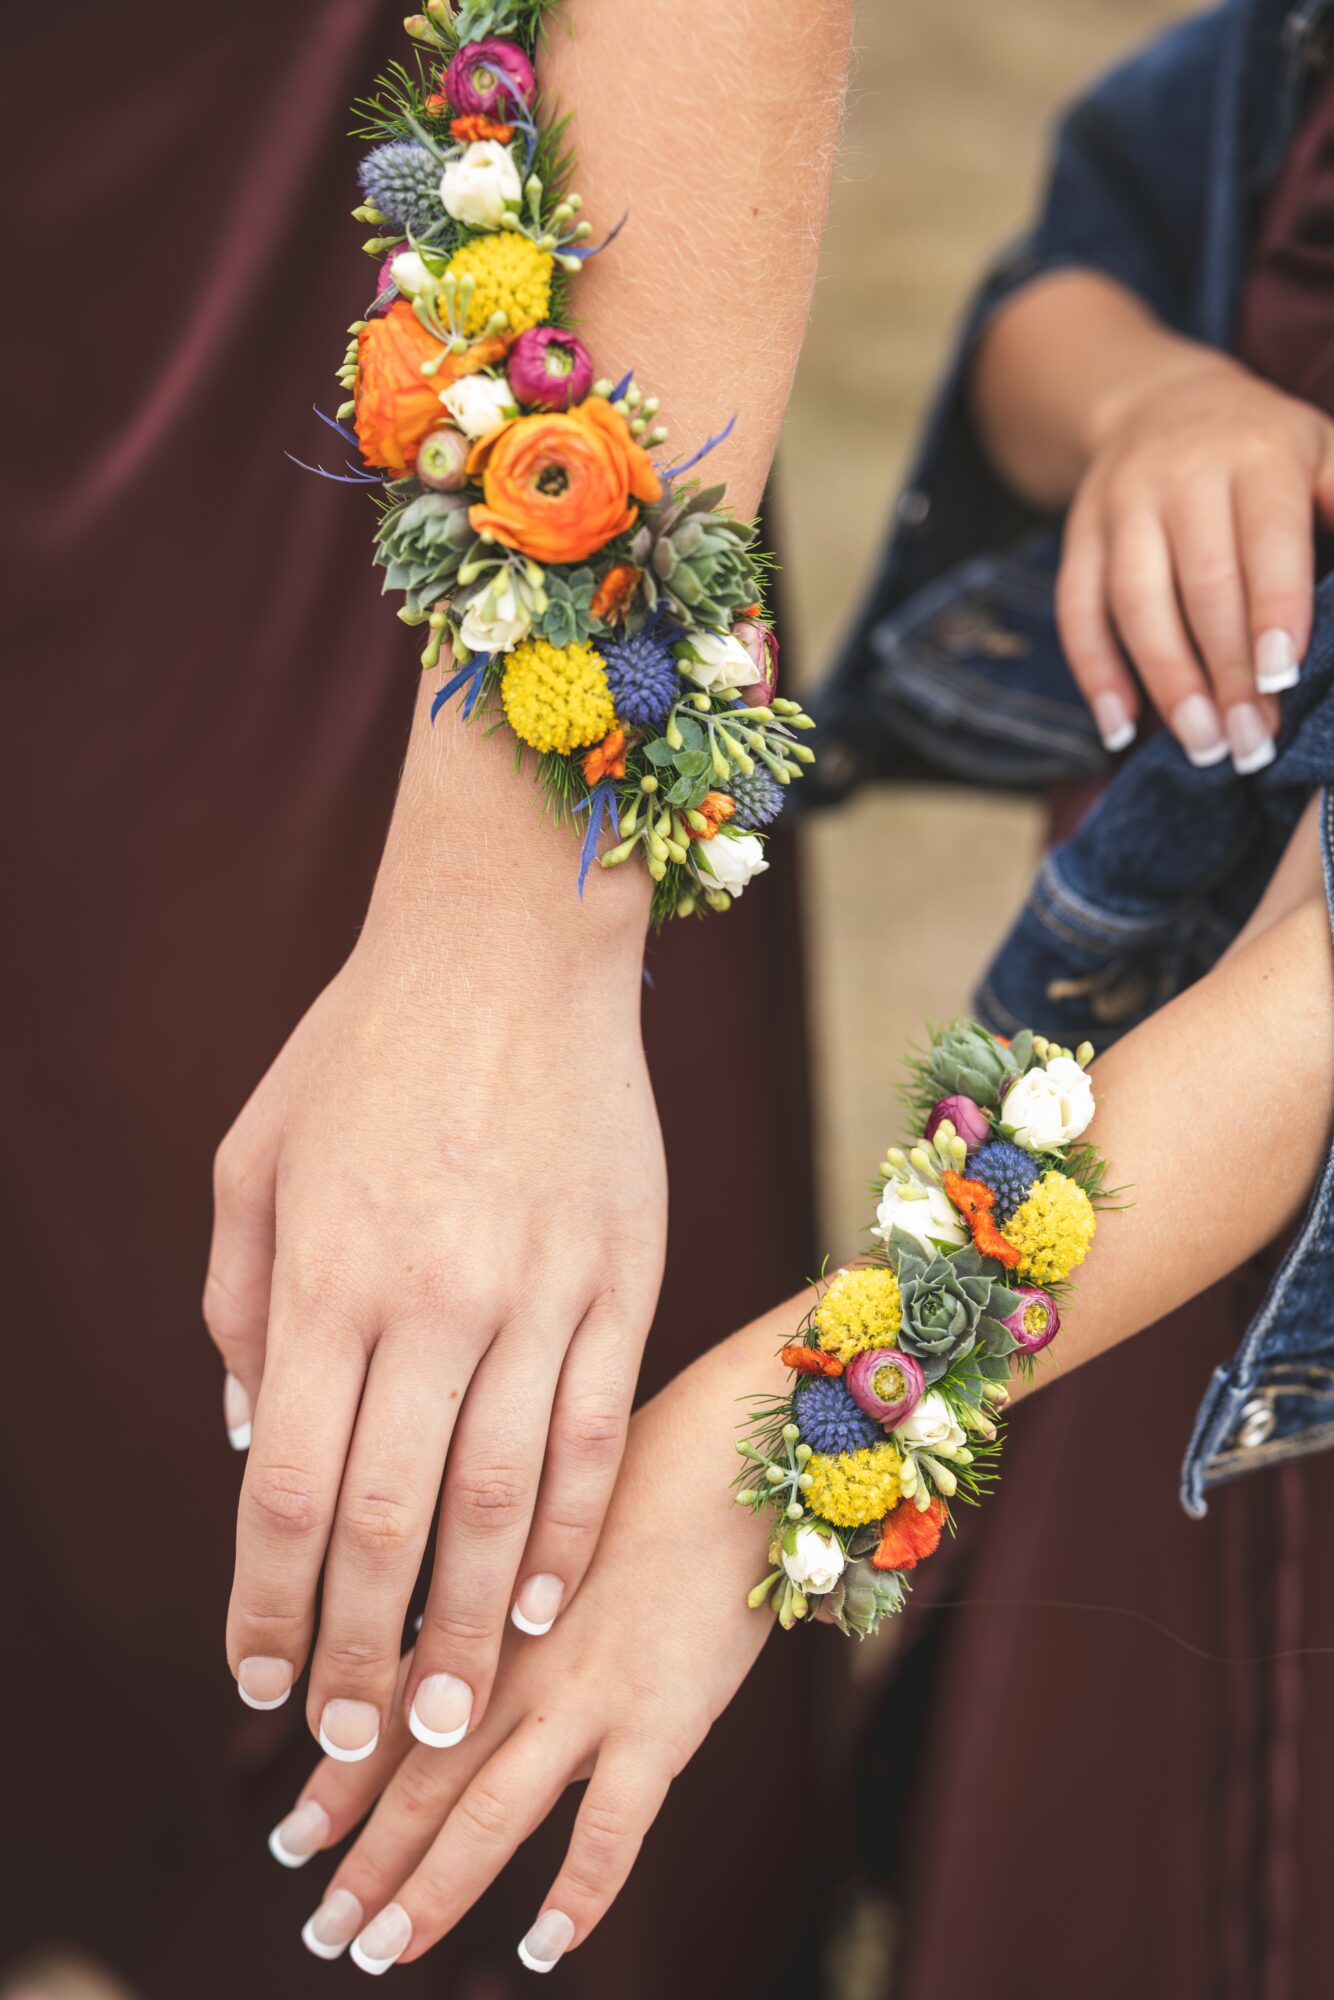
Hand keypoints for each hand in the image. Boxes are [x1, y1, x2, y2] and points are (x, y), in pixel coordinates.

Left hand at [204, 688, 664, 1762]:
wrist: (512, 945)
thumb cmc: (365, 1045)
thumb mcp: (255, 1156)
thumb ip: (240, 1302)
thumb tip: (259, 1437)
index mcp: (330, 1275)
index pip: (293, 1489)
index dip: (271, 1606)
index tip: (261, 1684)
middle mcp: (436, 1300)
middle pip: (396, 1522)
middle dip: (372, 1653)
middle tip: (367, 1742)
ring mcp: (542, 1293)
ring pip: (506, 1500)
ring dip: (477, 1624)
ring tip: (459, 1713)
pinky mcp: (624, 1278)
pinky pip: (597, 1433)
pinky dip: (570, 1531)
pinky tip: (548, 1597)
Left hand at [262, 1307, 792, 1969]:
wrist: (732, 1454)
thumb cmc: (645, 1477)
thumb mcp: (542, 1523)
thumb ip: (493, 1592)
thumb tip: (448, 1650)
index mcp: (486, 1609)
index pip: (393, 1712)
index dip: (338, 1783)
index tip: (292, 1837)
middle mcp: (519, 1659)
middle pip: (422, 1778)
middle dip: (365, 1862)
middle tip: (323, 1927)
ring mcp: (588, 1696)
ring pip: (489, 1815)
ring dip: (431, 1890)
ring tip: (381, 1952)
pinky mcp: (663, 1722)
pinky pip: (613, 1829)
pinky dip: (578, 1895)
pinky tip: (543, 1948)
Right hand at [1056, 349, 1333, 771]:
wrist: (1160, 405)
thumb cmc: (1264, 451)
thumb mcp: (1323, 452)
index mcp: (1258, 455)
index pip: (1266, 542)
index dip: (1273, 612)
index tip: (1281, 680)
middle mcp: (1181, 476)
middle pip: (1201, 585)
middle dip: (1227, 671)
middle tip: (1252, 742)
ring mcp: (1121, 507)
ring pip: (1135, 604)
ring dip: (1168, 683)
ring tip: (1202, 745)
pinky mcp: (1079, 538)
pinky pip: (1077, 611)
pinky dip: (1096, 673)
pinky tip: (1120, 727)